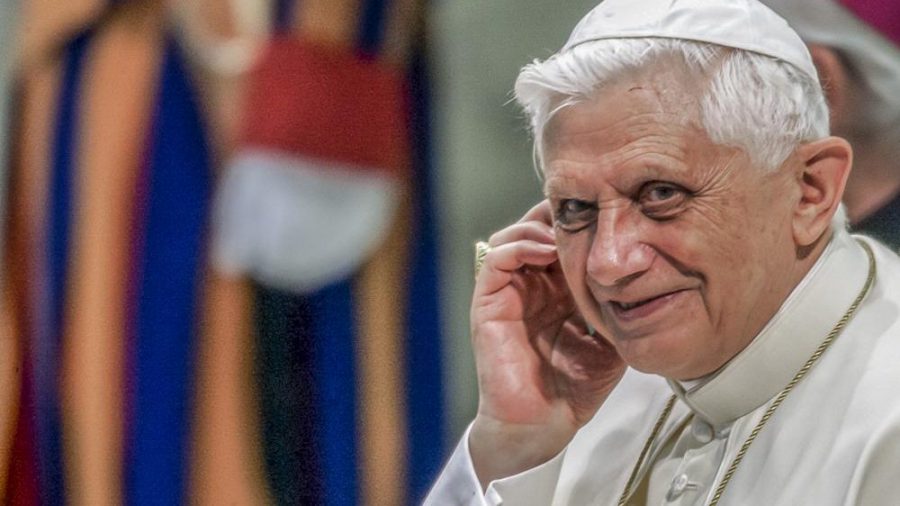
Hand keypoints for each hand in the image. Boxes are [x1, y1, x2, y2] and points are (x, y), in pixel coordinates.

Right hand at [469, 200, 625, 486]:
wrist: (545, 424)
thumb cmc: (573, 388)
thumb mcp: (610, 339)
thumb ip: (621, 308)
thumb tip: (654, 280)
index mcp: (554, 290)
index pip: (561, 239)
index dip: (581, 222)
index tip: (609, 216)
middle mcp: (529, 286)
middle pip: (536, 228)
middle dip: (561, 216)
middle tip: (589, 212)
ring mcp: (506, 293)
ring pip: (514, 235)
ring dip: (540, 227)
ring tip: (567, 233)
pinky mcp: (488, 304)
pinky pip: (498, 259)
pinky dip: (521, 246)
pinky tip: (547, 251)